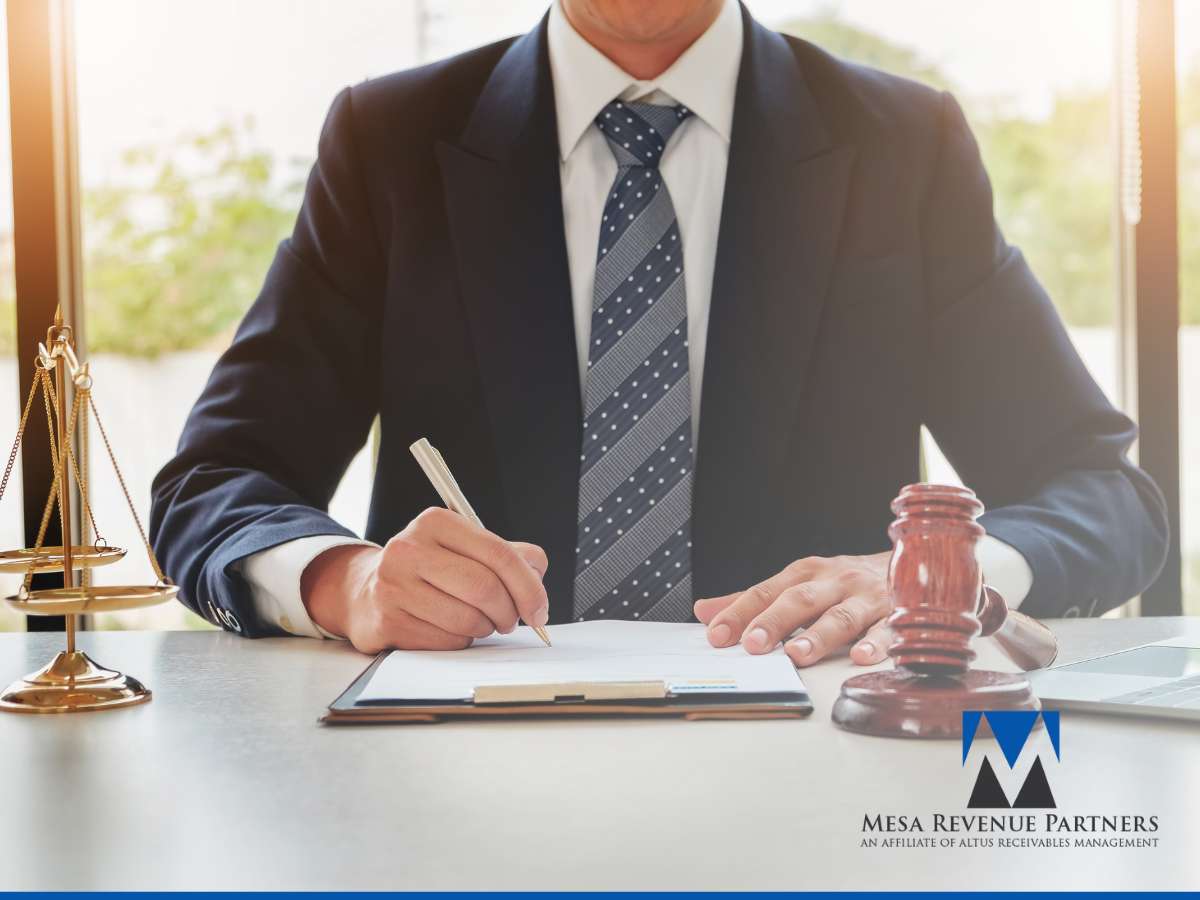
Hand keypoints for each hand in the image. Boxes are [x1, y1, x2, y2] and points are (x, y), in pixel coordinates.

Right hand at [302, 507, 548, 653]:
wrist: (365, 590)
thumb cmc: (426, 569)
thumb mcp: (463, 548)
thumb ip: (505, 553)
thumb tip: (538, 566)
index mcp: (436, 522)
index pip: (499, 554)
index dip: (529, 587)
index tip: (539, 609)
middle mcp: (409, 548)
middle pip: (485, 588)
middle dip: (510, 612)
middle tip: (512, 620)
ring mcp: (394, 585)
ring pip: (468, 619)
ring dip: (485, 628)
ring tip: (480, 622)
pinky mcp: (387, 620)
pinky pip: (446, 640)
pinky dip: (461, 641)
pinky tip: (451, 629)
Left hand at [693, 552, 893, 666]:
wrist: (912, 564)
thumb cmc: (843, 582)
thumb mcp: (798, 583)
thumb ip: (753, 600)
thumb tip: (704, 611)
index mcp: (806, 573)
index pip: (766, 592)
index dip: (740, 613)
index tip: (716, 634)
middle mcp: (834, 581)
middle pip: (800, 600)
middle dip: (775, 621)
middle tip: (753, 644)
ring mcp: (865, 598)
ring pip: (840, 617)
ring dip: (818, 635)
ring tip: (798, 654)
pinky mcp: (895, 615)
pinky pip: (886, 631)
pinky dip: (874, 644)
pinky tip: (861, 658)